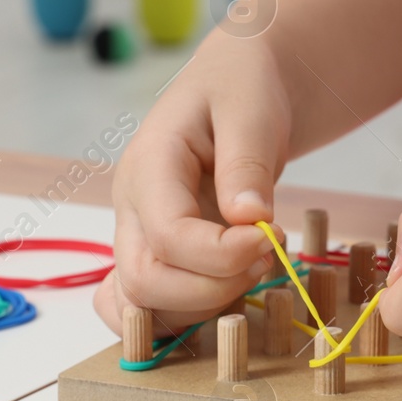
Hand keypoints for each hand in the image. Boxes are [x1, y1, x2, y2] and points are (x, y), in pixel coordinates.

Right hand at [94, 34, 291, 335]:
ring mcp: (139, 234)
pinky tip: (228, 288)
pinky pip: (150, 305)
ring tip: (254, 266)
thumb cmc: (242, 88)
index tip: (269, 238)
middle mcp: (131, 207)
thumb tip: (248, 218)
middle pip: (144, 283)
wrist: (238, 86)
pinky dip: (187, 314)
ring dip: (206, 305)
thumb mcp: (250, 108)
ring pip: (145, 305)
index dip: (223, 255)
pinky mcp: (157, 253)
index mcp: (148, 165)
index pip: (168, 237)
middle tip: (265, 259)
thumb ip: (246, 163)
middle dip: (213, 289)